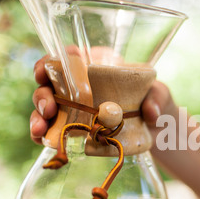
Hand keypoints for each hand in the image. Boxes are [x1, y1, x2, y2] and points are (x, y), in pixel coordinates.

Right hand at [30, 56, 176, 144]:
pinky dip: (44, 135)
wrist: (158, 133)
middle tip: (48, 108)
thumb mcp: (161, 96)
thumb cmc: (156, 104)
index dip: (52, 61)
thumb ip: (158, 98)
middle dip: (42, 94)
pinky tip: (41, 139)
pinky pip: (54, 131)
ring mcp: (76, 109)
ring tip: (41, 128)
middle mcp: (82, 87)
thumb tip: (150, 111)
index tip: (46, 69)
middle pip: (51, 84)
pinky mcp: (76, 130)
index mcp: (99, 68)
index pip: (69, 58)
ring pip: (47, 108)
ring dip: (38, 117)